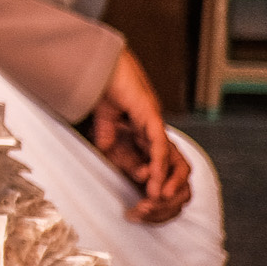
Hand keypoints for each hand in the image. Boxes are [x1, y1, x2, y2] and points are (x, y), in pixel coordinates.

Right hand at [88, 51, 190, 223]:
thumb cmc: (104, 86)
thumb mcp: (104, 120)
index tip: (135, 189)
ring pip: (163, 156)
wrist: (103, 64)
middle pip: (160, 160)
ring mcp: (154, 121)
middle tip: (150, 201)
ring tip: (156, 198)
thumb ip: (106, 135)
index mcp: (141, 126)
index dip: (142, 174)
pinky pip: (158, 145)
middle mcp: (151, 126)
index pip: (146, 156)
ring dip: (161, 179)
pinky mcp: (152, 117)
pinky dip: (157, 164)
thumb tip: (104, 149)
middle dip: (157, 182)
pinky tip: (154, 178)